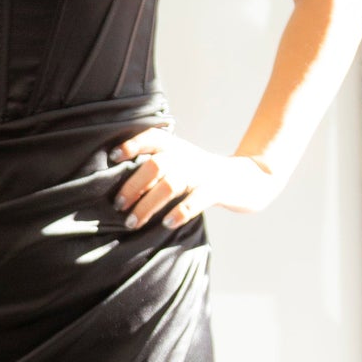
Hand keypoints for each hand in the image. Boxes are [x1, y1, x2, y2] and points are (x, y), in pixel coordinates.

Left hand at [111, 127, 274, 228]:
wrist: (247, 180)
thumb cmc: (202, 176)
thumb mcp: (181, 163)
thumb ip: (156, 167)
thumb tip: (119, 187)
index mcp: (176, 147)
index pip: (152, 137)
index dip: (132, 144)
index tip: (113, 158)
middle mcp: (187, 156)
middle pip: (155, 165)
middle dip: (133, 185)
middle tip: (118, 205)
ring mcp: (203, 172)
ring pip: (170, 184)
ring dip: (148, 204)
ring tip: (132, 222)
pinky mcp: (218, 189)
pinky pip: (196, 200)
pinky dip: (180, 212)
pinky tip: (167, 223)